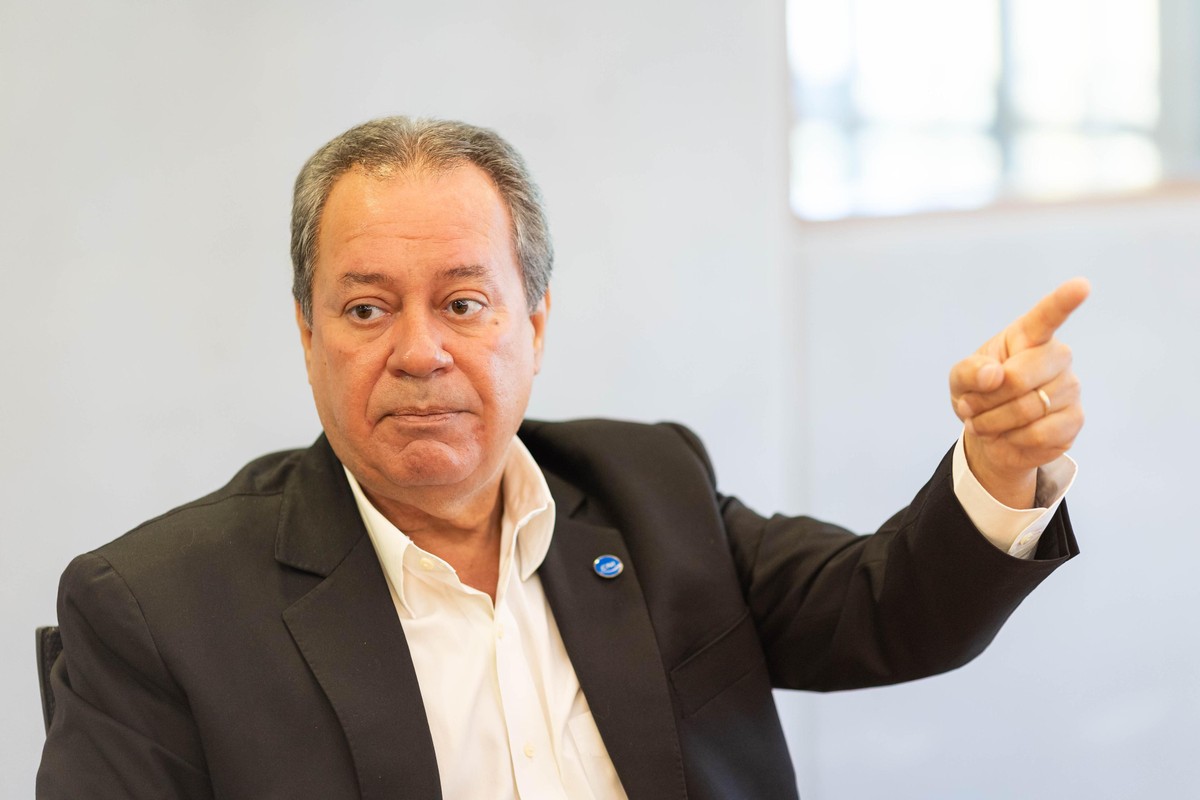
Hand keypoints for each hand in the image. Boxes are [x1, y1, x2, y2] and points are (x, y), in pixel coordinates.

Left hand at [949, 278, 1089, 507]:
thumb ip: (969, 371)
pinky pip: (1040, 434)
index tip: (1081, 285)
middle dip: (985, 399)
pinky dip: (1012, 439)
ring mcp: (1069, 388)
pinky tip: (1007, 436)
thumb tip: (994, 375)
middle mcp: (1056, 357)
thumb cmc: (978, 395)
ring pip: (1028, 409)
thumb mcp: (960, 380)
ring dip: (992, 422)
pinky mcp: (1073, 420)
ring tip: (982, 423)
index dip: (1064, 301)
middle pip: (1019, 378)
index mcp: (1028, 337)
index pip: (1047, 315)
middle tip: (969, 407)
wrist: (991, 436)